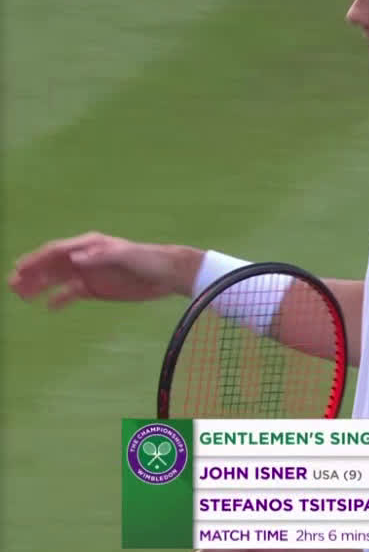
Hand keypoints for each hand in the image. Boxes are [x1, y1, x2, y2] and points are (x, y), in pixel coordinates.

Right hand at [8, 231, 202, 308]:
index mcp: (91, 245)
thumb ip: (101, 255)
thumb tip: (74, 257)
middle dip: (31, 273)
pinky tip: (49, 306)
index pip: (58, 250)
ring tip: (21, 295)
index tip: (20, 268)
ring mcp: (88, 274)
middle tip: (12, 284)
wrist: (169, 275)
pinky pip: (71, 293)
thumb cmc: (150, 259)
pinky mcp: (95, 289)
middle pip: (51, 265)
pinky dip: (59, 299)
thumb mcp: (128, 255)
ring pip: (56, 279)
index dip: (37, 259)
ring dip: (38, 286)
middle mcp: (85, 258)